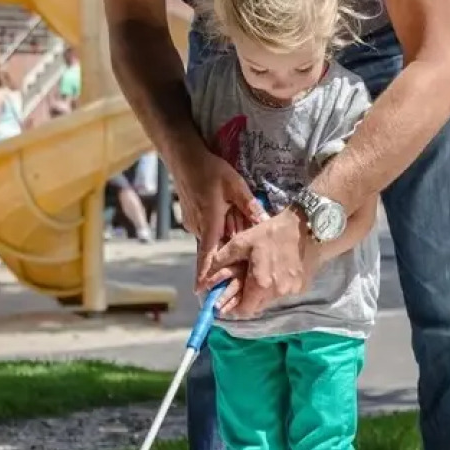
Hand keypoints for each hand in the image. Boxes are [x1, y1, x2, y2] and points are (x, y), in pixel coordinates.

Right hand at [173, 150, 266, 295]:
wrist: (185, 158)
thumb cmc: (210, 170)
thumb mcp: (235, 185)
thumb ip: (249, 206)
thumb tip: (264, 223)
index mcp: (209, 221)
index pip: (207, 254)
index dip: (205, 273)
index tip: (201, 291)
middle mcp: (198, 226)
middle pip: (216, 247)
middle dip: (230, 248)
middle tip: (241, 239)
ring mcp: (193, 223)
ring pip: (213, 237)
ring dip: (226, 234)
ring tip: (234, 216)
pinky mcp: (192, 218)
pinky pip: (208, 229)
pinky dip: (219, 227)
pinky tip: (226, 212)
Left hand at [203, 209, 320, 318]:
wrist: (309, 228)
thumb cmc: (273, 233)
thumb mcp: (242, 241)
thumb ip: (221, 261)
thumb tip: (203, 280)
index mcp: (260, 284)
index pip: (244, 311)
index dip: (233, 308)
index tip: (228, 302)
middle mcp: (277, 292)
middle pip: (257, 306)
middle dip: (247, 299)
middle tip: (243, 284)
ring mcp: (291, 291)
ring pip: (270, 300)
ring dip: (262, 292)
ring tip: (260, 274)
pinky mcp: (301, 287)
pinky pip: (283, 293)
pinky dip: (276, 286)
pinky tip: (276, 271)